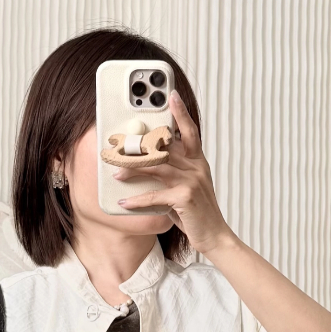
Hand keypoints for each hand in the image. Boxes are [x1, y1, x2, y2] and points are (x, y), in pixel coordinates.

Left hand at [112, 90, 233, 256]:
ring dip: (133, 169)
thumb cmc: (196, 212)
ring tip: (116, 171)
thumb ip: (173, 171)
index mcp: (198, 162)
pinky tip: (124, 201)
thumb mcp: (187, 186)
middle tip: (118, 143)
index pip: (189, 131)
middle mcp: (196, 168)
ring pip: (157, 167)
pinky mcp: (185, 198)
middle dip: (139, 146)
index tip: (171, 95)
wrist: (214, 236)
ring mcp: (192, 181)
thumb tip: (147, 161)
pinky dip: (137, 199)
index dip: (181, 112)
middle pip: (164, 148)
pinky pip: (155, 195)